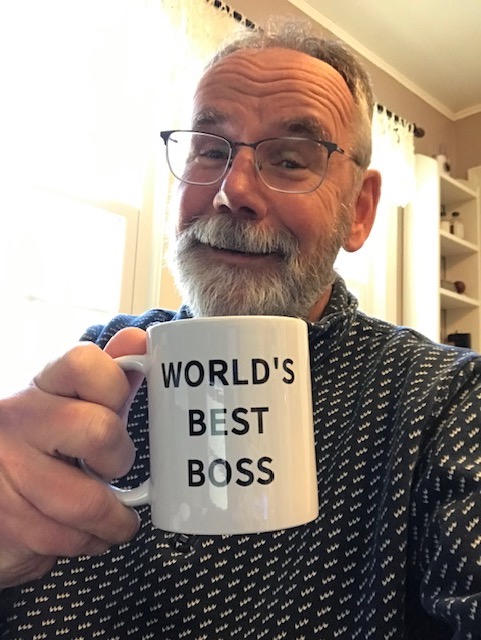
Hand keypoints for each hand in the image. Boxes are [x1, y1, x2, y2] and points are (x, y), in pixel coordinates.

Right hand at [0, 327, 145, 587]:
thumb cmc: (36, 446)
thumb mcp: (66, 406)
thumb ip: (103, 379)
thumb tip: (140, 341)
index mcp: (40, 387)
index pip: (84, 363)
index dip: (114, 383)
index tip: (118, 403)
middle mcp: (17, 420)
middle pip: (100, 431)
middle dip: (120, 458)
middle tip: (115, 469)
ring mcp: (6, 470)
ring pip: (85, 501)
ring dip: (113, 520)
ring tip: (117, 519)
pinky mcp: (4, 522)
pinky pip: (65, 540)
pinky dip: (88, 543)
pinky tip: (86, 534)